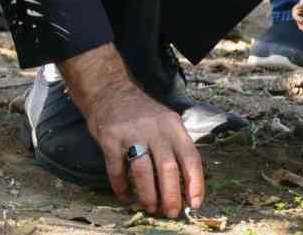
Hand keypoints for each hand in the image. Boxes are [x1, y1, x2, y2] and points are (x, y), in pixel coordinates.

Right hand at [63, 45, 203, 217]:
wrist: (107, 89)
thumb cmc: (142, 113)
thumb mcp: (166, 122)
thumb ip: (176, 148)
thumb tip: (185, 187)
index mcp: (173, 127)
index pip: (190, 159)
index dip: (195, 184)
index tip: (193, 204)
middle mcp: (154, 129)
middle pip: (167, 169)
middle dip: (170, 196)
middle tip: (170, 212)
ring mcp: (130, 133)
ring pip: (143, 172)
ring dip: (147, 195)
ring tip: (149, 207)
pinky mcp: (109, 137)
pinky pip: (116, 168)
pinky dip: (121, 186)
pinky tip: (124, 196)